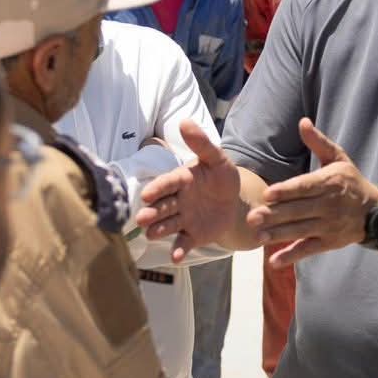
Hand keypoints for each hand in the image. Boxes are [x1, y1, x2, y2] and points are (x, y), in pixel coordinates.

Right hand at [135, 120, 245, 262]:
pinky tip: (175, 257)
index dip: (158, 189)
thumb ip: (202, 144)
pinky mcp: (192, 236)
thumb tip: (184, 121)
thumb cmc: (222, 178)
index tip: (148, 194)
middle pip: (162, 207)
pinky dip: (178, 250)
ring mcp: (182, 219)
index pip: (167, 183)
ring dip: (159, 230)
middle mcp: (177, 200)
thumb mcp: (217, 160)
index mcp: (180, 180)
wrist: (236, 202)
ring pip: (167, 225)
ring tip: (151, 234)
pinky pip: (183, 242)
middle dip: (152, 213)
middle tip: (142, 218)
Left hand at [251, 119, 377, 266]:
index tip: (267, 195)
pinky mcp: (328, 243)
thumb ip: (318, 143)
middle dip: (275, 215)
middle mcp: (329, 205)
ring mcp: (329, 226)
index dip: (286, 192)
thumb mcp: (339, 158)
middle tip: (252, 217)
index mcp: (329, 182)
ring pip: (300, 231)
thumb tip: (303, 122)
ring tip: (258, 236)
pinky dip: (291, 256)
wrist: (376, 213)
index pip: (305, 187)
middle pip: (298, 211)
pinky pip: (308, 249)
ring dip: (279, 235)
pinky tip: (274, 261)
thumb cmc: (351, 182)